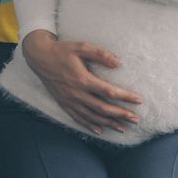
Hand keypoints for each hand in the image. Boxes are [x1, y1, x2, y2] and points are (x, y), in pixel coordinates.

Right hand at [21, 29, 141, 134]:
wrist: (39, 57)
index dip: (125, 97)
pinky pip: (78, 118)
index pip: (109, 91)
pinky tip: (100, 131)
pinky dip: (89, 125)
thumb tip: (119, 63)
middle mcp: (76, 93)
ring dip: (108, 123)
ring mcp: (69, 100)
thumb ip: (101, 54)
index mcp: (82, 79)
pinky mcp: (63, 103)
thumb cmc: (63, 50)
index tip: (139, 100)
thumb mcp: (82, 47)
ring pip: (92, 116)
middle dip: (121, 115)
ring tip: (123, 128)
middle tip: (136, 119)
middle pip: (102, 108)